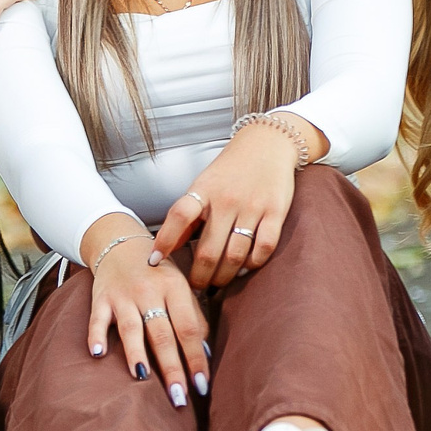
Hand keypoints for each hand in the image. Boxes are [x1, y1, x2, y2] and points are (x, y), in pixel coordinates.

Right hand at [85, 221, 209, 404]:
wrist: (121, 243)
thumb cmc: (157, 273)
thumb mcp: (181, 287)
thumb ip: (194, 318)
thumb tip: (205, 355)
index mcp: (175, 288)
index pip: (188, 329)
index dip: (196, 358)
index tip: (202, 386)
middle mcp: (150, 291)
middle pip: (162, 334)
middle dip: (171, 368)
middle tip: (178, 398)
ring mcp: (123, 295)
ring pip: (132, 328)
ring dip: (137, 355)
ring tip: (143, 380)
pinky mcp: (101, 298)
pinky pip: (97, 319)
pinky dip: (97, 335)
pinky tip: (98, 354)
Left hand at [151, 116, 307, 289]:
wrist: (267, 143)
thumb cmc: (230, 170)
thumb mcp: (203, 186)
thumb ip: (186, 216)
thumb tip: (164, 249)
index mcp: (204, 190)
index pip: (179, 215)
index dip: (165, 240)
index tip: (155, 261)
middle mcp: (226, 199)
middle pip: (208, 250)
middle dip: (200, 277)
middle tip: (197, 287)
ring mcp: (252, 206)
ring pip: (235, 256)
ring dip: (225, 276)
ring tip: (219, 282)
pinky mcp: (275, 212)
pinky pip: (263, 248)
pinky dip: (253, 264)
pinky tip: (245, 267)